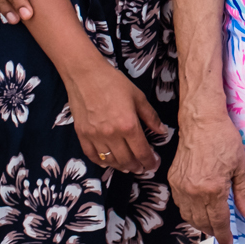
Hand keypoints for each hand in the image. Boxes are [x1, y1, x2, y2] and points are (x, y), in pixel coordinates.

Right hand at [66, 59, 164, 175]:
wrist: (86, 75)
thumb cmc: (114, 83)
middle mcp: (112, 135)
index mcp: (128, 125)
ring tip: (128, 166)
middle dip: (137, 167)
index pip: (142, 151)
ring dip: (121, 167)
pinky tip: (108, 162)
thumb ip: (150, 116)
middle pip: (126, 160)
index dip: (150, 161)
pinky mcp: (82, 135)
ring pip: (110, 161)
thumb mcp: (138, 97)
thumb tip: (162, 132)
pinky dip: (102, 162)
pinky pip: (92, 155)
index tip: (154, 165)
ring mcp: (95, 136)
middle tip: (143, 168)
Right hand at [170, 116, 244, 243]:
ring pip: (188, 216)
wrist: (201, 122)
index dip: (224, 234)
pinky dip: (189, 211)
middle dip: (213, 231)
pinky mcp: (173, 180)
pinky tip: (199, 209)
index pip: (218, 221)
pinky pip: (180, 204)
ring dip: (200, 224)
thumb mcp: (241, 166)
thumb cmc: (224, 140)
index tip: (229, 242)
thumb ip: (244, 193)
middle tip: (221, 234)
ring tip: (211, 224)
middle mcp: (193, 192)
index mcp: (212, 190)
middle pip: (202, 222)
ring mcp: (181, 187)